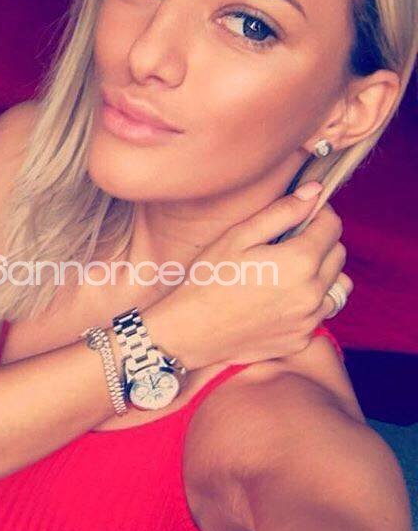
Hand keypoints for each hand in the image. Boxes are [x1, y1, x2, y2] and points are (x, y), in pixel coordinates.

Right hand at [150, 184, 352, 368]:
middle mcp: (312, 292)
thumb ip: (282, 212)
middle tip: (288, 242)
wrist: (190, 332)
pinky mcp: (300, 339)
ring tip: (290, 272)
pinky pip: (319, 313)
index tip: (301, 214)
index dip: (319, 214)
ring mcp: (308, 319)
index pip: (333, 226)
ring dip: (321, 274)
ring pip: (336, 286)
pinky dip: (308, 302)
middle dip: (321, 242)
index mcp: (300, 261)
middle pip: (338, 255)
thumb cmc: (208, 279)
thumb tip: (315, 191)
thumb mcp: (239, 236)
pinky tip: (279, 299)